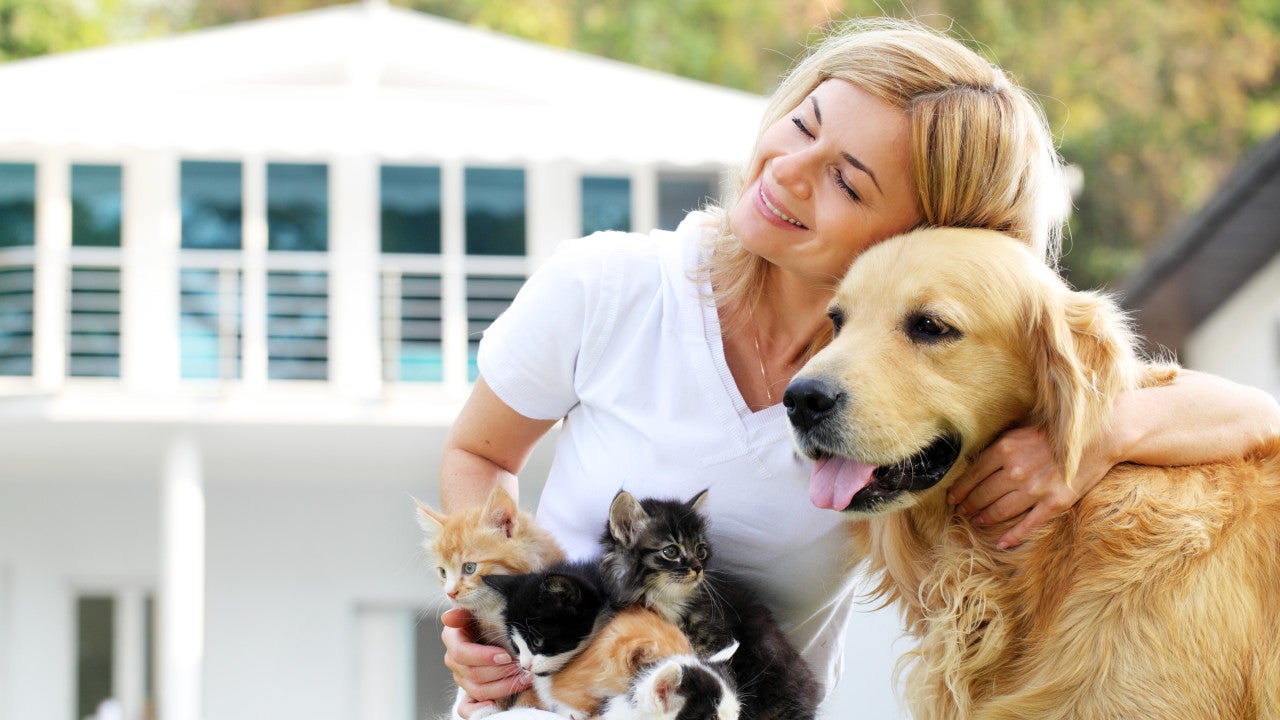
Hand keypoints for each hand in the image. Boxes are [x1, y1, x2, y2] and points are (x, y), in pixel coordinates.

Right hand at [441, 607, 530, 717]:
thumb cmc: (491, 616)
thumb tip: (448, 617)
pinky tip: (496, 705)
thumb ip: (466, 608)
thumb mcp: (481, 608)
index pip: (461, 653)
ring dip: (504, 686)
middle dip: (500, 672)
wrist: (497, 628)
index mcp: (453, 638)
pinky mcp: (468, 692)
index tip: (506, 656)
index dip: (484, 657)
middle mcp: (454, 660)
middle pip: (473, 674)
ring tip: (525, 678)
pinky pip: (467, 708)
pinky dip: (481, 708)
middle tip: (523, 668)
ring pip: (478, 690)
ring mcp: (461, 677)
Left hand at [946, 425, 1105, 549]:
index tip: (952, 497)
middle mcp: (1016, 470)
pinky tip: (1001, 543)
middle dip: (969, 505)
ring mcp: (1035, 489)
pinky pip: (1028, 525)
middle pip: (982, 494)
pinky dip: (1012, 537)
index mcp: (1005, 449)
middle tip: (962, 511)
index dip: (959, 489)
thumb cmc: (1058, 430)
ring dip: (985, 518)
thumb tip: (976, 461)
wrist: (1101, 435)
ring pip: (1000, 510)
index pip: (972, 474)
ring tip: (977, 521)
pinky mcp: (1055, 503)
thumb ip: (1001, 445)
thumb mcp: (1022, 430)